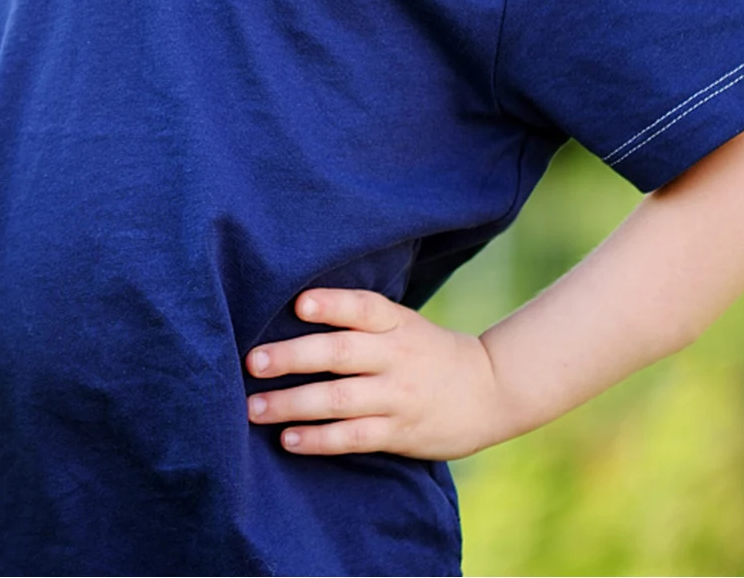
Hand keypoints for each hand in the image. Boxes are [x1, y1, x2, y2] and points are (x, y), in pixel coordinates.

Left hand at [244, 288, 505, 459]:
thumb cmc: (425, 350)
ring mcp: (398, 396)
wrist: (490, 390)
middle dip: (293, 357)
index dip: (332, 304)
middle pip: (340, 353)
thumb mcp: (402, 322)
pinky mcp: (400, 433)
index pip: (362, 307)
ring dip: (293, 404)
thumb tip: (290, 308)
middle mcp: (396, 356)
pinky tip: (289, 439)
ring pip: (340, 400)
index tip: (299, 303)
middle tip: (253, 362)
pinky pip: (354, 438)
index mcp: (394, 322)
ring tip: (254, 407)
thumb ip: (358, 318)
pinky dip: (320, 440)